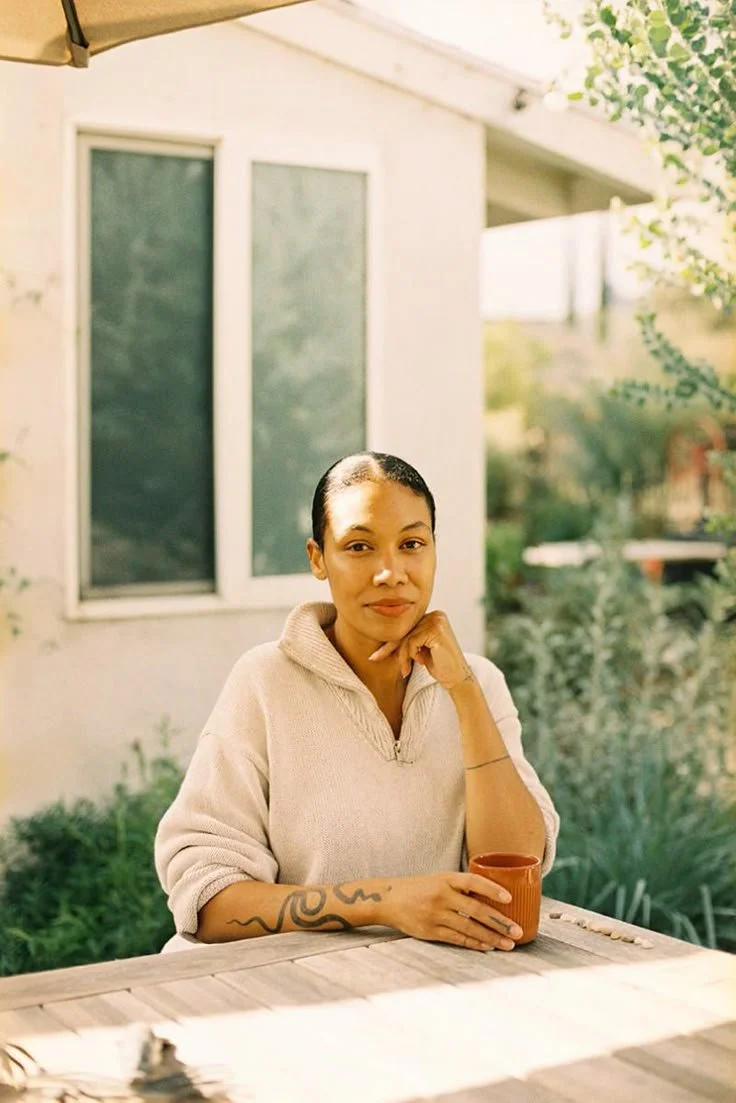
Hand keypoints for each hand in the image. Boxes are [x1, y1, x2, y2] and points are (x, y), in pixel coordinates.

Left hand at [368, 610, 470, 690]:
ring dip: (402, 655)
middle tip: (375, 658)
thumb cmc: (439, 665)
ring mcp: (437, 620)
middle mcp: (435, 615)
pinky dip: (411, 655)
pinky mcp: (436, 630)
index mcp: (432, 616)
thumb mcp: (419, 649)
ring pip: (406, 637)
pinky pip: (411, 641)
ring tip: (406, 669)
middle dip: (390, 647)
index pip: (406, 627)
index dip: (391, 641)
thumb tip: (381, 635)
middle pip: (404, 630)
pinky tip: (420, 662)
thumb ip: (408, 638)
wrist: (457, 679)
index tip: (376, 654)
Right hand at [380, 871, 521, 950]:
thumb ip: (462, 886)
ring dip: (491, 938)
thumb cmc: (420, 887)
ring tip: (508, 944)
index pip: (473, 881)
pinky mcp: (430, 931)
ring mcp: (435, 914)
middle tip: (517, 931)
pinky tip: (488, 947)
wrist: (389, 899)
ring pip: (469, 928)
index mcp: (446, 878)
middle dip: (499, 922)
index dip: (492, 890)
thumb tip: (493, 896)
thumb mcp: (439, 879)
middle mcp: (442, 895)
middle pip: (476, 909)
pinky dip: (475, 944)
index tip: (509, 899)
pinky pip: (457, 939)